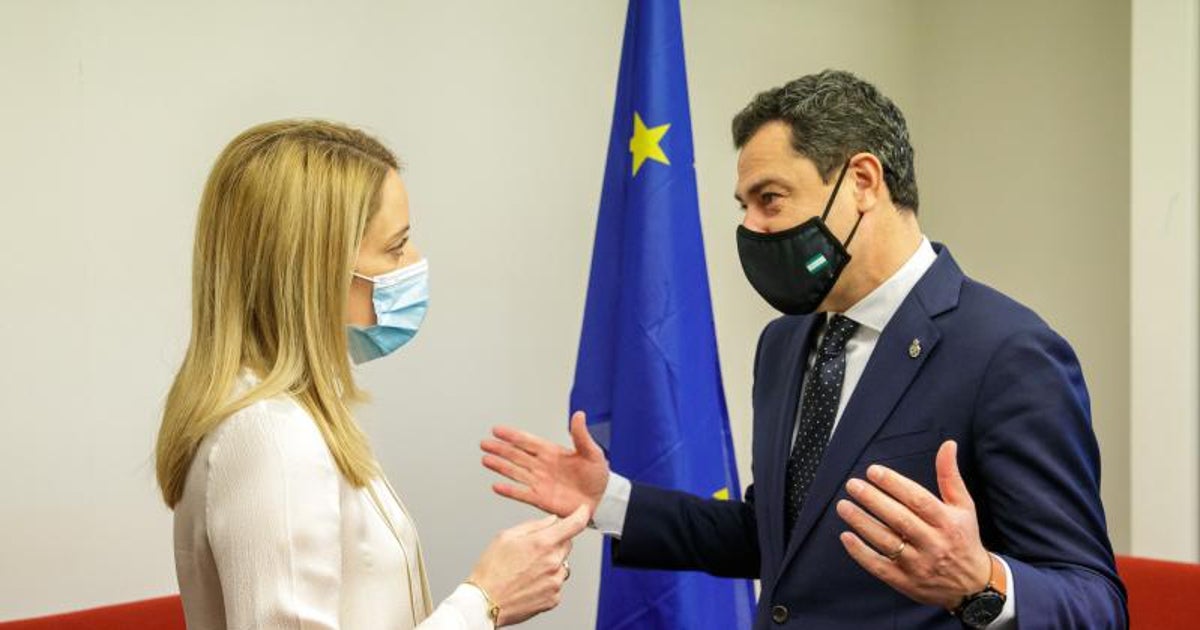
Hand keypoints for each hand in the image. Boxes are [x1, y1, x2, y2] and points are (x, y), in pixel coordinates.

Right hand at [468, 504, 589, 626]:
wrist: (485, 602)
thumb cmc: (491, 570)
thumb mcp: (505, 537)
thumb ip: (533, 526)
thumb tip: (551, 520)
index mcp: (542, 543)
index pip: (574, 525)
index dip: (581, 515)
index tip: (583, 511)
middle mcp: (553, 562)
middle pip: (567, 544)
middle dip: (555, 543)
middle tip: (533, 551)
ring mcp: (555, 581)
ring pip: (562, 565)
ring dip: (552, 564)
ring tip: (528, 570)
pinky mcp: (554, 598)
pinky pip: (557, 583)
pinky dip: (548, 581)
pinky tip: (530, 582)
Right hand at [481, 411, 610, 517]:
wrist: (602, 500)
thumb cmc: (597, 476)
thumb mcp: (592, 452)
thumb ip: (581, 435)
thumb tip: (578, 415)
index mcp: (552, 452)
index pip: (528, 441)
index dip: (513, 435)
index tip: (498, 430)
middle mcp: (542, 466)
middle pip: (516, 455)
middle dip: (500, 449)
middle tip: (485, 443)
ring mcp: (540, 482)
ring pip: (515, 472)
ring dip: (501, 466)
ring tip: (486, 460)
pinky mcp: (541, 499)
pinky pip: (522, 494)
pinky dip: (509, 490)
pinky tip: (497, 486)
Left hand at [835, 440, 991, 610]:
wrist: (973, 585)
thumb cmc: (963, 537)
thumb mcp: (963, 506)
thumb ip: (950, 476)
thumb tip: (947, 444)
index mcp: (948, 522)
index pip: (918, 500)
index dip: (894, 484)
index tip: (873, 471)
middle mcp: (934, 544)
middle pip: (899, 519)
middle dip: (873, 500)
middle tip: (852, 485)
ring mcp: (919, 565)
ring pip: (887, 542)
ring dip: (862, 523)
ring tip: (843, 506)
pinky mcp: (906, 582)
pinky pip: (880, 567)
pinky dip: (861, 553)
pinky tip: (846, 536)